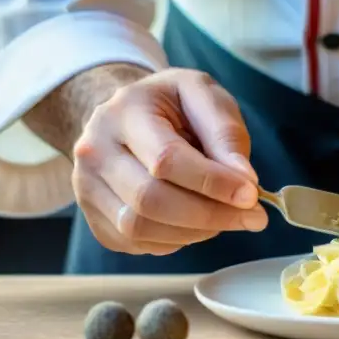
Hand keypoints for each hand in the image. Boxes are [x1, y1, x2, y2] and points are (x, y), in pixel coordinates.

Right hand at [71, 69, 267, 255]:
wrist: (128, 112)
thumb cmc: (172, 103)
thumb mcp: (204, 95)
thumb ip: (225, 133)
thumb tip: (245, 181)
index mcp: (124, 112)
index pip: (166, 159)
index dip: (213, 182)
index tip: (251, 195)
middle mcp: (95, 151)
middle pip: (150, 199)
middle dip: (210, 214)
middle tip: (251, 217)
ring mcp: (87, 187)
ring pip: (139, 228)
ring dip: (195, 231)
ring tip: (227, 217)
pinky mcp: (93, 216)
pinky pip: (134, 242)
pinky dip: (174, 240)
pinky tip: (196, 222)